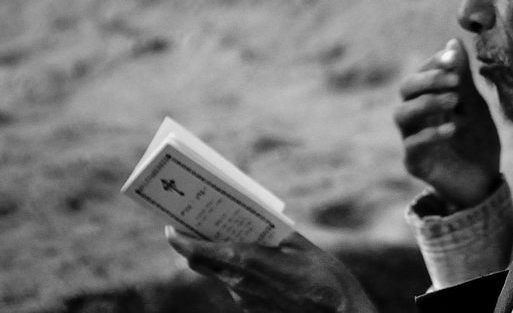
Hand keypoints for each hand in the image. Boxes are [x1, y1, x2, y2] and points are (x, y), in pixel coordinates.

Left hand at [165, 228, 375, 312]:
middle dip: (195, 246)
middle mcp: (239, 282)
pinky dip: (240, 272)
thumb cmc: (326, 279)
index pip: (199, 251)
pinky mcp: (254, 309)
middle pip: (202, 263)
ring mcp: (245, 299)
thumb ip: (277, 235)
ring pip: (222, 274)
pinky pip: (238, 286)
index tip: (171, 227)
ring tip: (237, 240)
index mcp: (247, 261)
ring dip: (223, 258)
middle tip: (197, 227)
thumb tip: (263, 222)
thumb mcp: (303, 246)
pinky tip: (260, 265)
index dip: (180, 239)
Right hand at [394, 38, 500, 208]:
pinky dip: (430, 134)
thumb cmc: (477, 140)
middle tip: (454, 80)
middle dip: (428, 80)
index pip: (421, 74)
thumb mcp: (475, 104)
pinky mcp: (415, 164)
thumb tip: (453, 41)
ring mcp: (413, 140)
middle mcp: (417, 117)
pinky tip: (452, 129)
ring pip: (402, 114)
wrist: (485, 180)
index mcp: (430, 100)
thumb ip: (462, 76)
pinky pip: (412, 146)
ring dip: (427, 103)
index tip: (452, 57)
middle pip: (405, 90)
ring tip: (454, 101)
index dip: (433, 63)